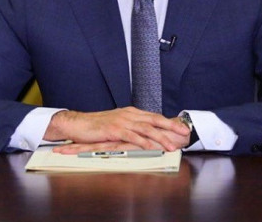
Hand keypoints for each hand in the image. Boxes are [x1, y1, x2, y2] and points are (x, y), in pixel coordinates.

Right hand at [44, 107, 189, 152]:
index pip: (154, 116)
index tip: (182, 127)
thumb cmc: (96, 126)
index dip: (169, 122)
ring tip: (171, 145)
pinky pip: (131, 136)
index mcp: (130, 112)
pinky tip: (151, 147)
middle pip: (154, 119)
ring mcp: (121, 121)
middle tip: (185, 132)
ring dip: (160, 137)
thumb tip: (145, 135)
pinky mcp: (113, 130)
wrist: (77, 124)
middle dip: (171, 126)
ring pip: (146, 128)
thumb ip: (130, 127)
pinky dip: (143, 142)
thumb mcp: (116, 124)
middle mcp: (128, 114)